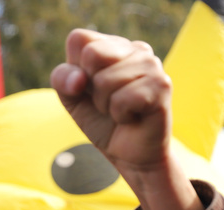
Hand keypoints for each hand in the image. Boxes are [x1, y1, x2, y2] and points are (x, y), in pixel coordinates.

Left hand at [50, 29, 200, 209]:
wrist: (130, 156)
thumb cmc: (103, 123)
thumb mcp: (72, 99)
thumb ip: (62, 79)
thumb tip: (79, 78)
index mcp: (114, 45)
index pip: (79, 39)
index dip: (75, 70)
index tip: (89, 89)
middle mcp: (136, 49)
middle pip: (92, 55)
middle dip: (92, 88)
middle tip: (108, 102)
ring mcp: (152, 64)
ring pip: (106, 80)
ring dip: (107, 105)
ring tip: (122, 111)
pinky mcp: (161, 85)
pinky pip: (123, 98)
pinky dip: (121, 115)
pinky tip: (133, 117)